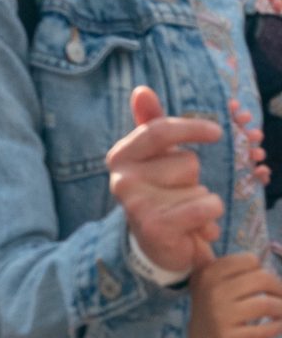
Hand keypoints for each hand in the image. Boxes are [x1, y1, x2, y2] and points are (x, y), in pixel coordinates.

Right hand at [107, 83, 223, 276]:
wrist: (156, 247)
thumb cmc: (160, 194)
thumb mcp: (156, 158)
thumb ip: (150, 123)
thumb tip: (142, 90)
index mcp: (120, 157)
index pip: (159, 130)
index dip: (191, 128)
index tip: (217, 132)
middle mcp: (122, 179)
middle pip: (186, 161)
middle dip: (193, 179)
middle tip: (177, 195)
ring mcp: (136, 204)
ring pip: (199, 187)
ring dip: (201, 201)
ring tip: (183, 213)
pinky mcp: (156, 226)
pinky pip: (204, 207)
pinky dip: (210, 218)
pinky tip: (194, 228)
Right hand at [189, 251, 281, 337]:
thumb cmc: (218, 305)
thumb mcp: (212, 280)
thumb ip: (224, 262)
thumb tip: (228, 244)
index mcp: (210, 272)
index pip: (250, 260)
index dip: (263, 270)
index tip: (265, 283)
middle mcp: (211, 291)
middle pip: (262, 279)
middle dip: (280, 288)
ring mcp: (219, 315)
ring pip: (267, 304)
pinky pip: (265, 330)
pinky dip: (278, 327)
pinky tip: (278, 326)